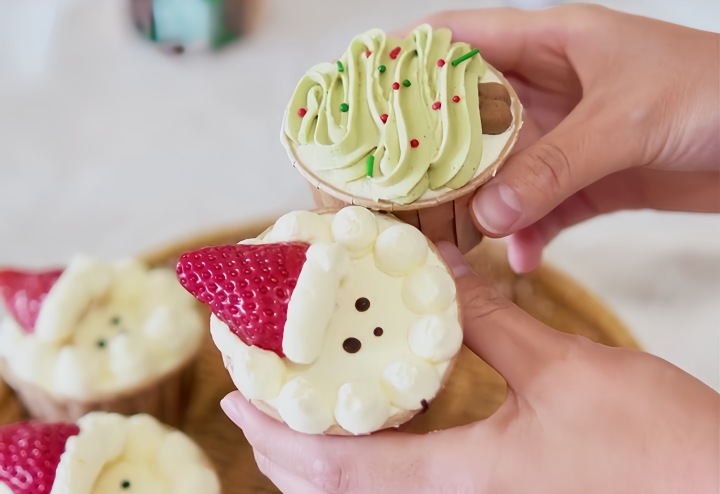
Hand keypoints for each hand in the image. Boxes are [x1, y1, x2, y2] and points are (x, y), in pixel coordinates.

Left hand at [220, 242, 718, 493]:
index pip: (341, 468)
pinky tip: (373, 428)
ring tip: (295, 412)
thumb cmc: (654, 446)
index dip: (278, 435)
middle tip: (251, 403)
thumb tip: (439, 270)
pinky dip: (372, 461)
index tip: (236, 395)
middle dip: (284, 450)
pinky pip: (410, 489)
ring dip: (322, 457)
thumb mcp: (563, 369)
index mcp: (463, 480)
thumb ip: (489, 322)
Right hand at [418, 6, 719, 271]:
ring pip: (500, 173)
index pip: (462, 37)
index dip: (409, 56)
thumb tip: (488, 215)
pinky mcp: (589, 182)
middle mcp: (550, 90)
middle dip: (431, 152)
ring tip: (451, 239)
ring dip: (479, 207)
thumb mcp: (624, 121)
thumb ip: (553, 167)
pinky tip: (522, 258)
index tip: (362, 85)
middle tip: (392, 184)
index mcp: (552, 43)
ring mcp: (567, 139)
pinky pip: (542, 210)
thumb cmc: (717, 94)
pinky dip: (529, 236)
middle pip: (469, 118)